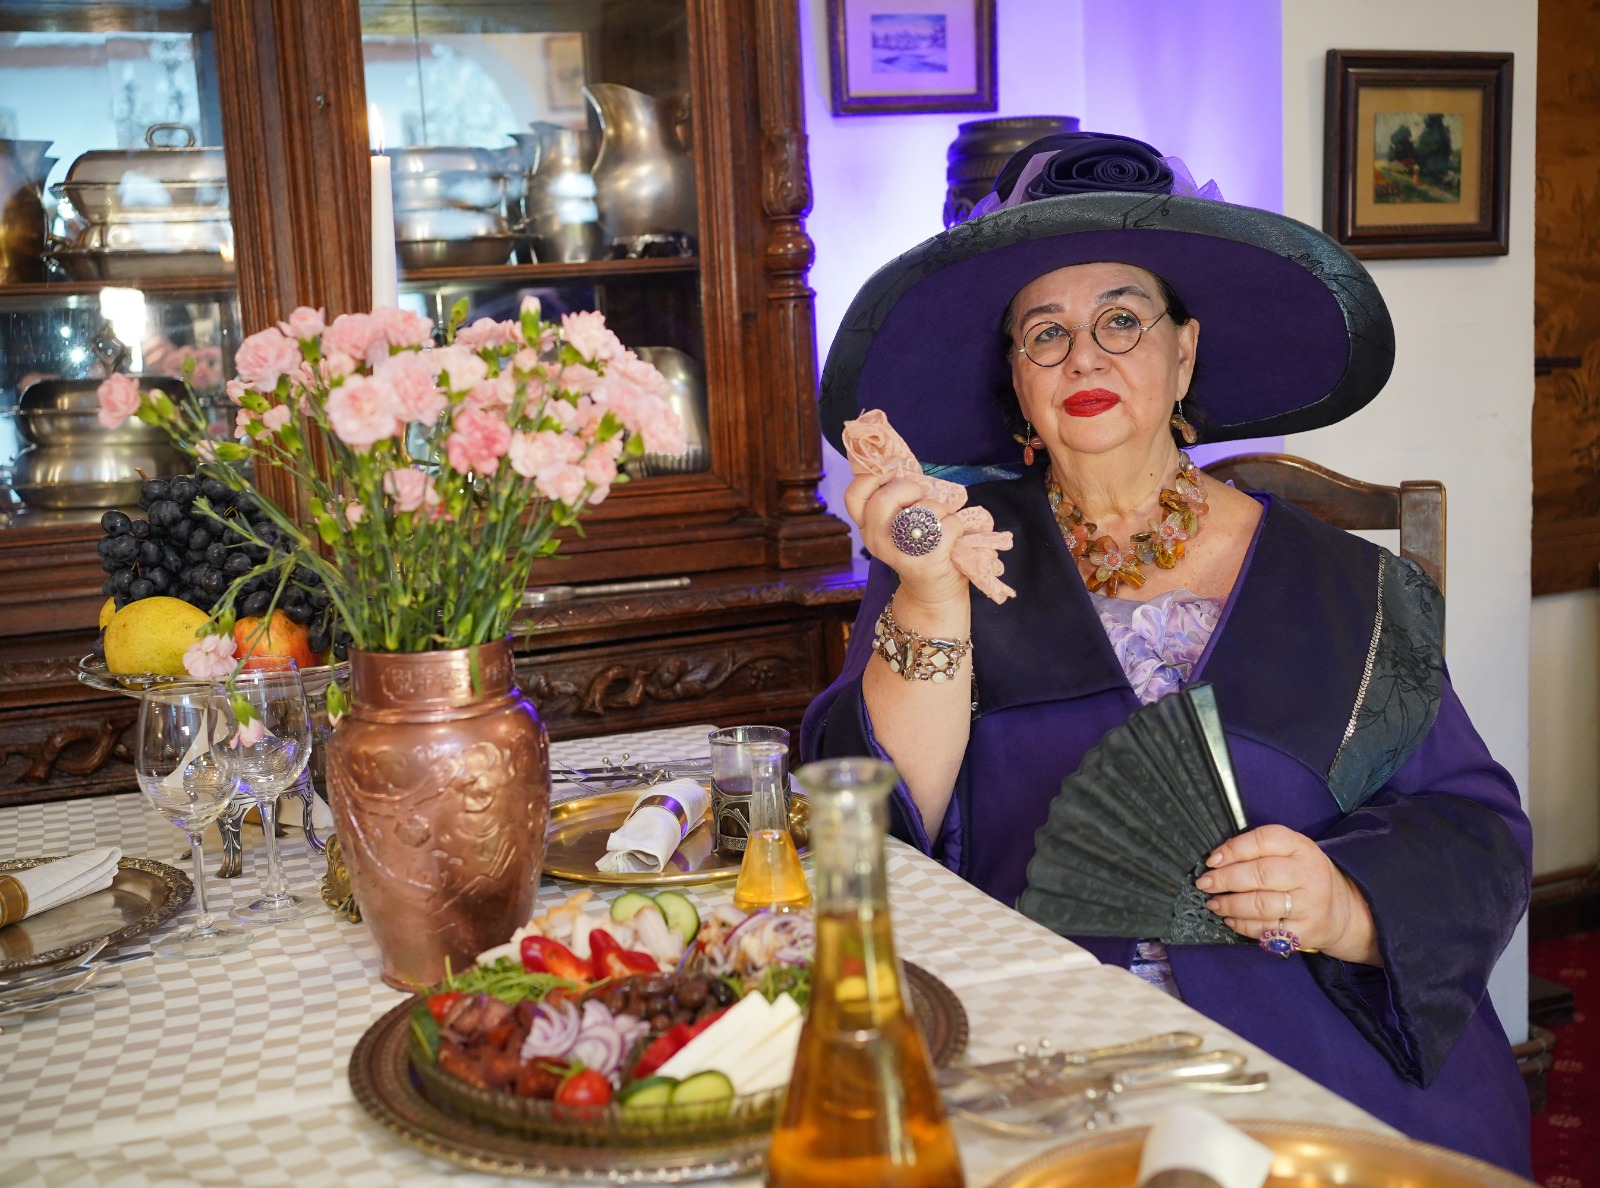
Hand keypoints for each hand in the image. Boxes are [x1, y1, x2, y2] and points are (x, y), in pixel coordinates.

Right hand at [844, 468, 970, 609]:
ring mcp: (901, 554)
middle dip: (910, 488)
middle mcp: (877, 541)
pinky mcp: (927, 562)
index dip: (873, 476)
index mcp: (868, 528)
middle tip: (922, 496)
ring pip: (923, 510)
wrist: (933, 594)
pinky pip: (947, 525)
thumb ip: (896, 497)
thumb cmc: (920, 548)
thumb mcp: (900, 522)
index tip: (892, 471)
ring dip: (940, 509)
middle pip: (885, 498)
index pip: (854, 495)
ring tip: (941, 522)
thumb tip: (899, 460)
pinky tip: (953, 537)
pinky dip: (957, 525)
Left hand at [1197, 824, 1380, 964]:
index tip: (1211, 860)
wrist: (1341, 909)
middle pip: (1261, 874)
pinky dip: (1243, 926)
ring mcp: (1310, 905)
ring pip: (1262, 904)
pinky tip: (1231, 920)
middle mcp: (1309, 874)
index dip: (1234, 849)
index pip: (1265, 840)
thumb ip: (1258, 850)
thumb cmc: (1301, 875)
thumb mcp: (1289, 852)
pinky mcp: (1306, 932)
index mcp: (1301, 847)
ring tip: (1214, 903)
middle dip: (1226, 879)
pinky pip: (1267, 930)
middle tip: (1205, 883)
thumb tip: (1217, 859)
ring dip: (1231, 904)